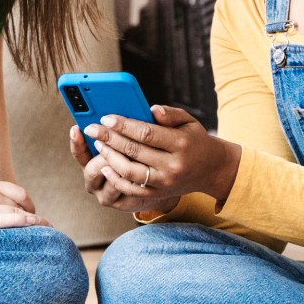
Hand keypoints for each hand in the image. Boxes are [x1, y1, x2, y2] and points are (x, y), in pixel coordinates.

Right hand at [0, 177, 44, 247]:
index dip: (30, 206)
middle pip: (20, 204)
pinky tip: (35, 229)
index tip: (34, 218)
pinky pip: (11, 221)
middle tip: (41, 230)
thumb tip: (18, 211)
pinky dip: (27, 224)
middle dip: (32, 217)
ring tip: (45, 233)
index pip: (18, 193)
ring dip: (34, 223)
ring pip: (18, 213)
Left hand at [72, 106, 235, 213]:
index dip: (123, 125)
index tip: (106, 117)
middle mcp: (172, 166)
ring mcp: (165, 183)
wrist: (211, 170)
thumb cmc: (195, 140)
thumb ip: (170, 113)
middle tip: (92, 128)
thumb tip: (150, 109)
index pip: (146, 133)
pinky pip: (132, 189)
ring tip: (98, 144)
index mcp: (180, 144)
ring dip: (110, 157)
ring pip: (129, 171)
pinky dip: (116, 178)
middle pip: (134, 151)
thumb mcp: (189, 121)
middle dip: (109, 138)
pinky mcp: (158, 194)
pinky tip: (105, 165)